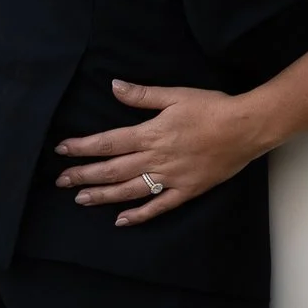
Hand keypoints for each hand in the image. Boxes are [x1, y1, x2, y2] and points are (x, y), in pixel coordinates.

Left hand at [55, 81, 263, 222]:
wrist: (246, 128)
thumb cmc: (212, 107)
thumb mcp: (175, 95)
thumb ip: (142, 95)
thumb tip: (113, 86)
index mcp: (150, 134)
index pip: (108, 142)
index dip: (83, 147)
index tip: (62, 150)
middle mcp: (156, 158)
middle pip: (112, 169)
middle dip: (84, 175)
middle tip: (61, 181)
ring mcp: (171, 177)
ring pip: (129, 190)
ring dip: (103, 196)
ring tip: (81, 199)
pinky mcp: (187, 190)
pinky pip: (158, 206)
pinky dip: (139, 215)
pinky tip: (121, 220)